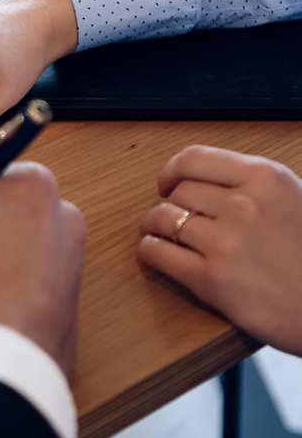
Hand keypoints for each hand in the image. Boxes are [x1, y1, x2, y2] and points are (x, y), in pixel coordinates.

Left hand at [139, 145, 301, 355]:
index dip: (171, 171)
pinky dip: (150, 250)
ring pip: (163, 218)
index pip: (193, 159)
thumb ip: (252, 184)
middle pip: (178, 192)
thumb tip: (200, 178)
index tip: (166, 184)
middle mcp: (245, 204)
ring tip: (159, 233)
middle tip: (170, 217)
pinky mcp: (211, 279)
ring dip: (154, 225)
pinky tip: (156, 252)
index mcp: (266, 178)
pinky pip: (157, 252)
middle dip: (169, 204)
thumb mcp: (294, 199)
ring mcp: (226, 242)